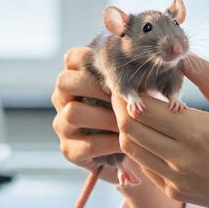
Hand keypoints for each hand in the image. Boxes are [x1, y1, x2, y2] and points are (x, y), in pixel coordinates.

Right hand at [51, 46, 125, 183]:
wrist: (134, 149)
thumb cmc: (132, 110)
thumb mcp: (134, 89)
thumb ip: (132, 74)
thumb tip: (146, 57)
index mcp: (75, 78)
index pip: (72, 58)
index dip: (90, 58)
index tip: (115, 67)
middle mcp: (63, 99)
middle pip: (64, 82)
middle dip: (94, 87)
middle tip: (122, 95)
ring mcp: (62, 125)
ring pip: (73, 113)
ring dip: (105, 117)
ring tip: (129, 122)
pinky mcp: (69, 150)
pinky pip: (86, 144)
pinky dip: (110, 143)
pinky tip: (127, 142)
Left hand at [113, 55, 208, 207]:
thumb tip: (183, 56)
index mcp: (195, 132)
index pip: (141, 109)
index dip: (130, 92)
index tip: (134, 78)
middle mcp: (179, 158)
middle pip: (128, 130)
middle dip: (122, 109)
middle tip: (130, 93)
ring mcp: (175, 179)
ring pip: (132, 151)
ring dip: (130, 129)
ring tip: (140, 112)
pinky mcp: (176, 192)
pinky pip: (145, 168)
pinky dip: (142, 149)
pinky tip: (155, 136)